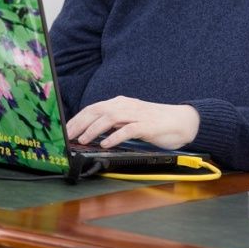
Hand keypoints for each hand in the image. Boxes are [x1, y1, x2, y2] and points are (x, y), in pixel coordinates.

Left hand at [66, 96, 199, 150]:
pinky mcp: (147, 125)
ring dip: (94, 129)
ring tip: (83, 140)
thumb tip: (93, 132)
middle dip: (80, 123)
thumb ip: (115, 123)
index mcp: (121, 103)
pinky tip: (106, 144)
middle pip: (98, 110)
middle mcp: (127, 106)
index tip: (65, 130)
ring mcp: (137, 114)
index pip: (94, 108)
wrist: (182, 121)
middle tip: (68, 136)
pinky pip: (128, 129)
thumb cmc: (156, 122)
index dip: (78, 118)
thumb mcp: (131, 119)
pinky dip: (115, 136)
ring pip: (110, 118)